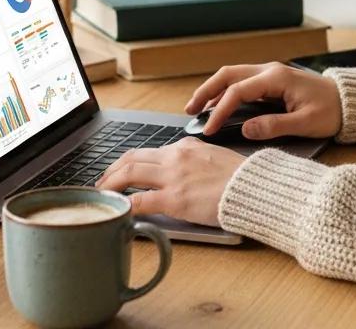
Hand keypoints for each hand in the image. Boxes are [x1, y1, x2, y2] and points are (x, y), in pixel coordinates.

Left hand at [96, 137, 244, 225]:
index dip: (128, 161)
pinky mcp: (175, 199)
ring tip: (103, 194)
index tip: (120, 170)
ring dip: (111, 184)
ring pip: (129, 173)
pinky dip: (126, 205)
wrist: (253, 186)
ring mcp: (173, 177)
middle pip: (132, 158)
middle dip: (112, 170)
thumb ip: (192, 159)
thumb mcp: (213, 156)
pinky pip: (141, 200)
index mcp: (185, 145)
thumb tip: (179, 170)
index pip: (148, 151)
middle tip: (102, 182)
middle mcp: (175, 156)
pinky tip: (120, 211)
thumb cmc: (239, 176)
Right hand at [185, 61, 342, 140]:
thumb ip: (274, 126)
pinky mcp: (272, 80)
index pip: (238, 91)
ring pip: (233, 75)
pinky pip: (242, 81)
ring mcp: (270, 73)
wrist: (349, 101)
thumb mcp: (305, 124)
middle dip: (206, 91)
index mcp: (276, 78)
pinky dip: (226, 91)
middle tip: (190, 110)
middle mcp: (269, 70)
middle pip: (228, 75)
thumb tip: (245, 130)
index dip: (220, 110)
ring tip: (197, 107)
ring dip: (213, 89)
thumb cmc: (331, 111)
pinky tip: (218, 105)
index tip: (209, 130)